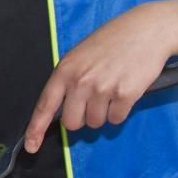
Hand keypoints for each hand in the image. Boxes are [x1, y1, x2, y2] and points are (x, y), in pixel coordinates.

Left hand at [24, 2, 171, 152]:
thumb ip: (68, 80)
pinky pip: (116, 119)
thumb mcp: (79, 55)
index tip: (32, 146)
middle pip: (72, 123)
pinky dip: (120, 111)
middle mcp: (81, 81)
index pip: (45, 105)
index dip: (36, 128)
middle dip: (81, 118)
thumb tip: (60, 109)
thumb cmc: (111, 42)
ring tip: (110, 90)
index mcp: (65, 70)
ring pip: (95, 123)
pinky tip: (123, 92)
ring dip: (103, 113)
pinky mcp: (126, 94)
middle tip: (92, 101)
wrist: (145, 30)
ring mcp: (103, 88)